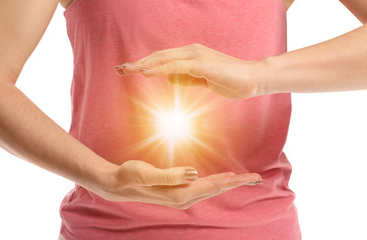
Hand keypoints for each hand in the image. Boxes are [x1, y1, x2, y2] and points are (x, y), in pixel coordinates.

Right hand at [97, 160, 261, 209]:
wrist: (117, 185)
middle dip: (236, 183)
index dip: (233, 181)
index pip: (212, 186)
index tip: (252, 177)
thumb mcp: (146, 173)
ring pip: (210, 190)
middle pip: (216, 189)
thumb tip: (195, 173)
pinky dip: (215, 184)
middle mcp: (183, 198)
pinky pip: (202, 188)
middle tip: (257, 178)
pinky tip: (219, 180)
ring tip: (244, 178)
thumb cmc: (130, 176)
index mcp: (179, 193)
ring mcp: (180, 197)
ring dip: (227, 184)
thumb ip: (170, 175)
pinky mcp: (177, 193)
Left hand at [116, 43, 262, 98]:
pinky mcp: (201, 63)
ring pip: (163, 58)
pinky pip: (175, 65)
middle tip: (119, 69)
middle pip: (158, 56)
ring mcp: (196, 56)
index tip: (129, 70)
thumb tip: (170, 79)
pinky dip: (158, 68)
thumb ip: (187, 79)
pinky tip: (144, 72)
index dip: (145, 64)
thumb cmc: (231, 81)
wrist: (253, 79)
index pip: (163, 58)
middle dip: (138, 63)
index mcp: (190, 56)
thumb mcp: (203, 81)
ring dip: (142, 64)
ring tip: (125, 70)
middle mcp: (190, 52)